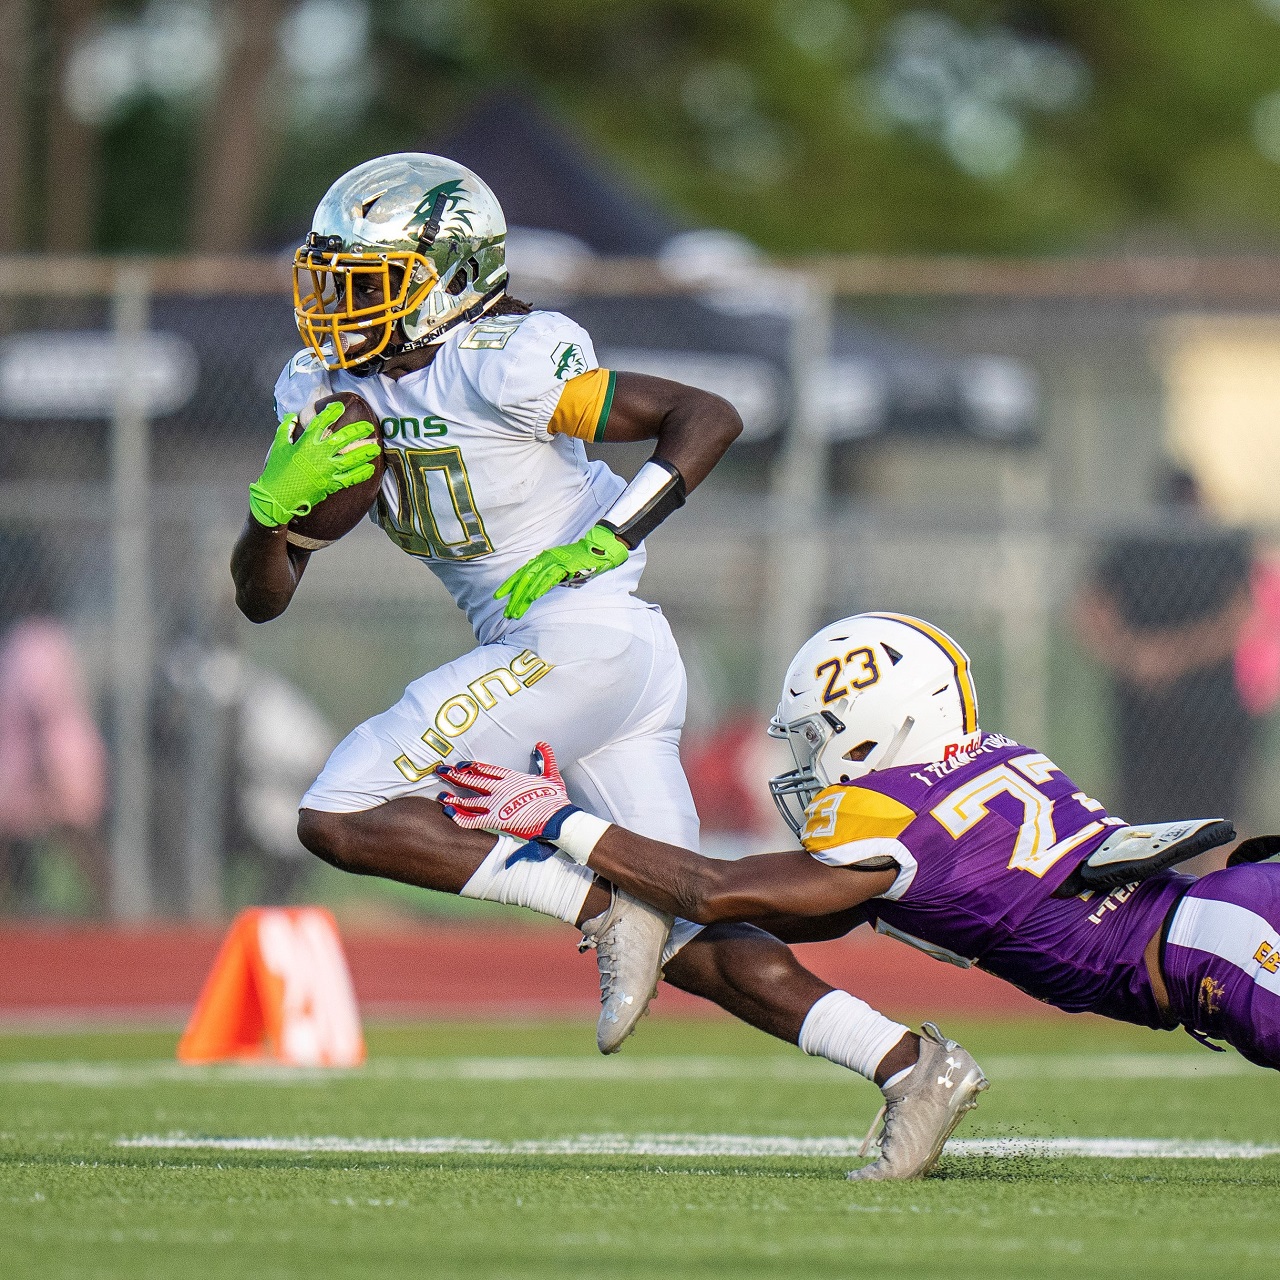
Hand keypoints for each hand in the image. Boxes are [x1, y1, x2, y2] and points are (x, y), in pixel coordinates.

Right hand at [247, 400, 380, 527]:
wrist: (278, 498)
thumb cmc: (276, 472)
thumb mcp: (278, 447)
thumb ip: (285, 429)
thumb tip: (291, 416)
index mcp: (305, 443)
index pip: (320, 423)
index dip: (331, 413)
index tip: (340, 406)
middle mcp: (319, 454)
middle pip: (342, 439)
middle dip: (357, 431)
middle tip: (369, 426)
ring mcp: (327, 470)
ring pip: (351, 458)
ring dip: (365, 452)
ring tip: (376, 447)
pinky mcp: (331, 484)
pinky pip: (350, 478)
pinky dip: (361, 474)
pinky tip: (370, 469)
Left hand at [437, 742, 579, 839]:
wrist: (558, 819)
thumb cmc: (556, 799)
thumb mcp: (552, 775)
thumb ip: (545, 758)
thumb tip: (541, 744)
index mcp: (511, 777)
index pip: (485, 769)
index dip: (470, 766)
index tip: (459, 764)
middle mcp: (500, 788)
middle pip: (472, 780)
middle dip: (454, 775)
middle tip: (440, 770)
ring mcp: (497, 804)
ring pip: (468, 800)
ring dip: (453, 798)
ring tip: (440, 796)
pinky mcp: (496, 820)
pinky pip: (472, 819)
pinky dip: (459, 817)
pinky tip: (449, 813)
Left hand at [494, 524, 627, 619]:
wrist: (597, 550)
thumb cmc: (579, 561)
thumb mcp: (559, 568)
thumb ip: (547, 576)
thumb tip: (535, 590)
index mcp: (542, 559)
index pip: (521, 573)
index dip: (509, 585)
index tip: (499, 597)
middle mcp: (545, 559)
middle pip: (524, 579)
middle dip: (514, 597)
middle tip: (507, 611)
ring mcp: (554, 561)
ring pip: (534, 581)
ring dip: (524, 597)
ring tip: (517, 611)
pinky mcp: (564, 565)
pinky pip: (549, 579)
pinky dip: (540, 588)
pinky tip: (532, 598)